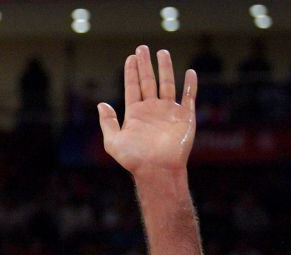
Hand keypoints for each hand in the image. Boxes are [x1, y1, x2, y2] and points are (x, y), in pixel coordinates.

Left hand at [98, 46, 196, 175]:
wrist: (156, 170)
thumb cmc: (134, 159)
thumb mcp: (113, 142)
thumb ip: (107, 122)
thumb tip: (101, 104)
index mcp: (135, 113)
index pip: (133, 87)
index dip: (131, 72)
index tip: (130, 57)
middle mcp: (152, 110)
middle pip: (148, 81)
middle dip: (145, 65)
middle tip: (142, 48)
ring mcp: (169, 112)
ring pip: (167, 84)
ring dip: (165, 69)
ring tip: (162, 53)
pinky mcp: (184, 117)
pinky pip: (189, 97)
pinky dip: (190, 85)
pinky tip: (189, 73)